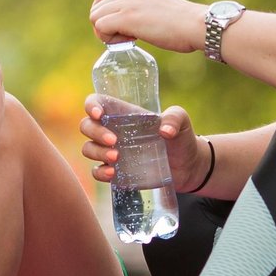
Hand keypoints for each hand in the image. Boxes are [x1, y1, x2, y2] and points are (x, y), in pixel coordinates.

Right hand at [80, 98, 212, 192]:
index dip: (91, 105)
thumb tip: (165, 130)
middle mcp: (113, 131)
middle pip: (87, 126)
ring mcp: (112, 151)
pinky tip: (113, 173)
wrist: (189, 167)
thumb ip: (175, 118)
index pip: (97, 102)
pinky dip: (100, 172)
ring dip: (97, 152)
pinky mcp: (116, 171)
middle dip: (95, 132)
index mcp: (124, 114)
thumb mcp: (182, 122)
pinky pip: (96, 171)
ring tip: (117, 158)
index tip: (99, 114)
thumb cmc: (182, 138)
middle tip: (114, 140)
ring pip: (88, 148)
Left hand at [89, 0, 206, 53]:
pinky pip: (100, 26)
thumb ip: (147, 13)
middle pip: (96, 6)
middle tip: (120, 38)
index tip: (120, 28)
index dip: (106, 13)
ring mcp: (128, 4)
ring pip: (95, 16)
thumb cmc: (187, 25)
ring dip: (104, 32)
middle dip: (103, 25)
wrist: (198, 25)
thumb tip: (141, 27)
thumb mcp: (161, 11)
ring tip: (125, 41)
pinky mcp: (128, 18)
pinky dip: (108, 38)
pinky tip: (128, 43)